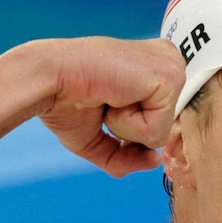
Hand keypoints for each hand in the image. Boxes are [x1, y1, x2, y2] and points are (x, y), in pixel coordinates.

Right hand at [38, 37, 184, 176]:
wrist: (49, 80)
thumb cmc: (65, 101)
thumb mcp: (97, 138)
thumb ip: (126, 156)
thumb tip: (154, 161)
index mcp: (153, 67)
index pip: (160, 119)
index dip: (132, 127)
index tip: (107, 102)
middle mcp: (167, 61)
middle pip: (163, 129)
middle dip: (128, 128)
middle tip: (105, 98)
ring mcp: (171, 67)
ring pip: (161, 132)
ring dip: (126, 126)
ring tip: (108, 95)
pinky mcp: (169, 78)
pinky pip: (156, 131)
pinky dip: (128, 124)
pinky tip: (113, 95)